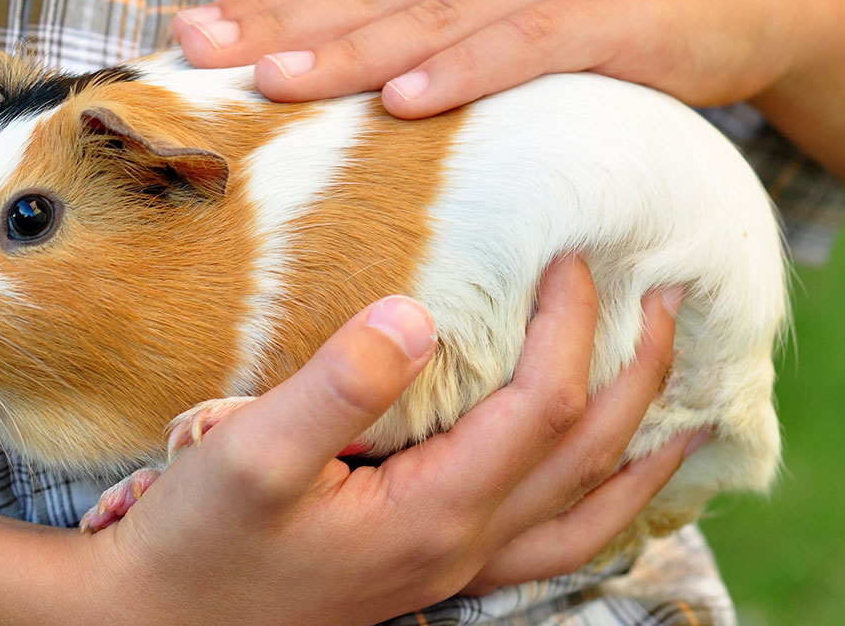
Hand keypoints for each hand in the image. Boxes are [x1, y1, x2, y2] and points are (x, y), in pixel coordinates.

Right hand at [80, 257, 697, 624]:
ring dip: (641, 449)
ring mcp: (453, 567)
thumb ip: (340, 385)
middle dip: (638, 372)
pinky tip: (601, 484)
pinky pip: (552, 545)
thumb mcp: (251, 455)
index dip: (570, 325)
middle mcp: (462, 546)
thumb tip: (418, 314)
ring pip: (587, 513)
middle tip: (669, 299)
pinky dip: (601, 509)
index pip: (540, 405)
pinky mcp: (428, 569)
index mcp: (432, 512)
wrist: (161, 620)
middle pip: (587, 455)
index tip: (572, 255)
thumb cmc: (199, 541)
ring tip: (683, 402)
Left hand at [172, 0, 844, 174]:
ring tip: (277, 82)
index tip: (192, 37)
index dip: (267, 8)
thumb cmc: (598, 22)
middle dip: (277, 26)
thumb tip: (339, 84)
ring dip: (348, 53)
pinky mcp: (602, 11)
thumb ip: (426, 32)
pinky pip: (520, 45)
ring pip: (429, 18)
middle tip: (202, 53)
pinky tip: (407, 101)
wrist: (738, 8)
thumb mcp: (501, 13)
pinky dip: (462, 73)